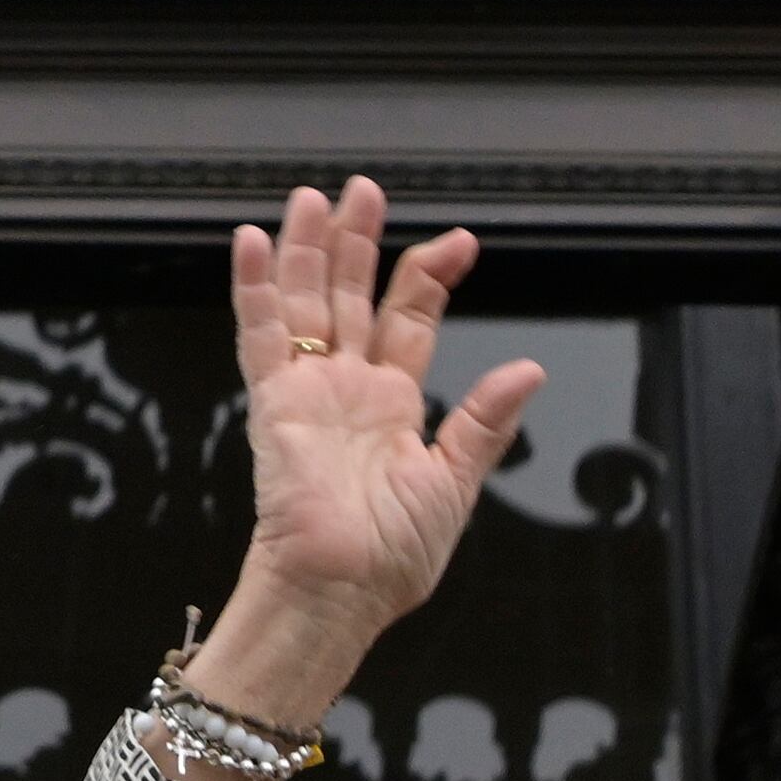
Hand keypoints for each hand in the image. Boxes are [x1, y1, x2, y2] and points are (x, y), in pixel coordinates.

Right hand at [176, 179, 544, 735]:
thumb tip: (529, 369)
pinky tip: (252, 241)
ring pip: (304, 302)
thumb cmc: (391, 559)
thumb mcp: (455, 482)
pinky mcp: (273, 401)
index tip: (460, 244)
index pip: (408, 321)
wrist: (341, 590)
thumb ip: (484, 421)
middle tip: (363, 190)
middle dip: (357, 242)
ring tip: (314, 198)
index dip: (430, 278)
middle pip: (351, 296)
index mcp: (392, 408)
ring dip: (307, 249)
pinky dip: (253, 287)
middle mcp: (347, 390)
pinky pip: (260, 335)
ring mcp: (308, 391)